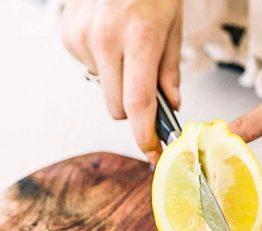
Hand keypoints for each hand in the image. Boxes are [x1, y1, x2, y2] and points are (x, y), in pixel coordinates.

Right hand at [60, 0, 181, 163]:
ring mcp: (83, 38)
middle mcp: (106, 40)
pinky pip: (89, 71)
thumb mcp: (173, 28)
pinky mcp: (68, 36)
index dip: (146, 135)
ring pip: (104, 91)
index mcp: (140, 39)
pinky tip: (110, 41)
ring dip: (118, 83)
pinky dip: (103, 66)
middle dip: (134, 108)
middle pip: (118, 107)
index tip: (152, 152)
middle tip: (146, 88)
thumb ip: (170, 71)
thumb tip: (171, 105)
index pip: (139, 103)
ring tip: (127, 50)